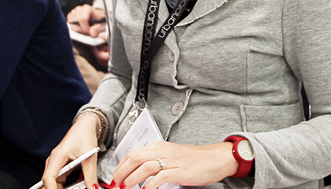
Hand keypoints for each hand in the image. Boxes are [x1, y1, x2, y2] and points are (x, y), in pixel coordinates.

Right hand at [43, 114, 101, 188]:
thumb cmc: (85, 136)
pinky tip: (73, 188)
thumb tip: (92, 188)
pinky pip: (58, 180)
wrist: (85, 126)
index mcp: (58, 156)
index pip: (49, 177)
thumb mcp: (90, 156)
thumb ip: (90, 174)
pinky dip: (64, 186)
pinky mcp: (60, 166)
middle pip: (48, 182)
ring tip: (75, 188)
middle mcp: (53, 161)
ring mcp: (55, 164)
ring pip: (52, 182)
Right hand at [67, 4, 106, 37]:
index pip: (82, 19)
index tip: (89, 31)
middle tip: (87, 30)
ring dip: (78, 28)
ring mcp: (74, 11)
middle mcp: (80, 9)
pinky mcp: (71, 15)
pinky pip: (69, 23)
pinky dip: (74, 26)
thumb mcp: (101, 25)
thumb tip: (91, 32)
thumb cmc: (99, 20)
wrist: (96, 17)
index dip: (85, 27)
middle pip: (76, 22)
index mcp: (87, 9)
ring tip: (85, 28)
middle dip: (81, 29)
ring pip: (71, 23)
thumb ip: (97, 29)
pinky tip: (80, 26)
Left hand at [111, 141, 238, 188]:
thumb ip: (156, 162)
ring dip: (131, 178)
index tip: (115, 176)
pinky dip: (149, 186)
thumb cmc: (195, 159)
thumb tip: (140, 172)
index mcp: (159, 146)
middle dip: (121, 172)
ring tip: (125, 187)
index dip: (121, 165)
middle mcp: (163, 151)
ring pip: (144, 167)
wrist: (215, 158)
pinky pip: (159, 178)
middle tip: (115, 183)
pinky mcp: (179, 171)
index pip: (133, 153)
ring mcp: (171, 161)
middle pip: (135, 158)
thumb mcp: (172, 156)